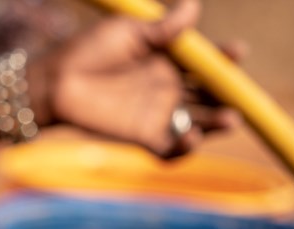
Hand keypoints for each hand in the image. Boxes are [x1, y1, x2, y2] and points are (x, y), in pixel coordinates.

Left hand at [31, 0, 239, 156]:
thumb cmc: (87, 50)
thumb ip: (162, 29)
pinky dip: (185, 149)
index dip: (225, 59)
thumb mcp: (128, 33)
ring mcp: (157, 114)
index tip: (237, 52)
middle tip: (237, 94)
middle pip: (210, 95)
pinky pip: (171, 150)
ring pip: (199, 123)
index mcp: (168, 60)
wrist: (55, 82)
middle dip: (229, 95)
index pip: (207, 62)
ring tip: (229, 119)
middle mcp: (168, 88)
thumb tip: (194, 8)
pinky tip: (191, 138)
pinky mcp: (142, 137)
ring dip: (217, 124)